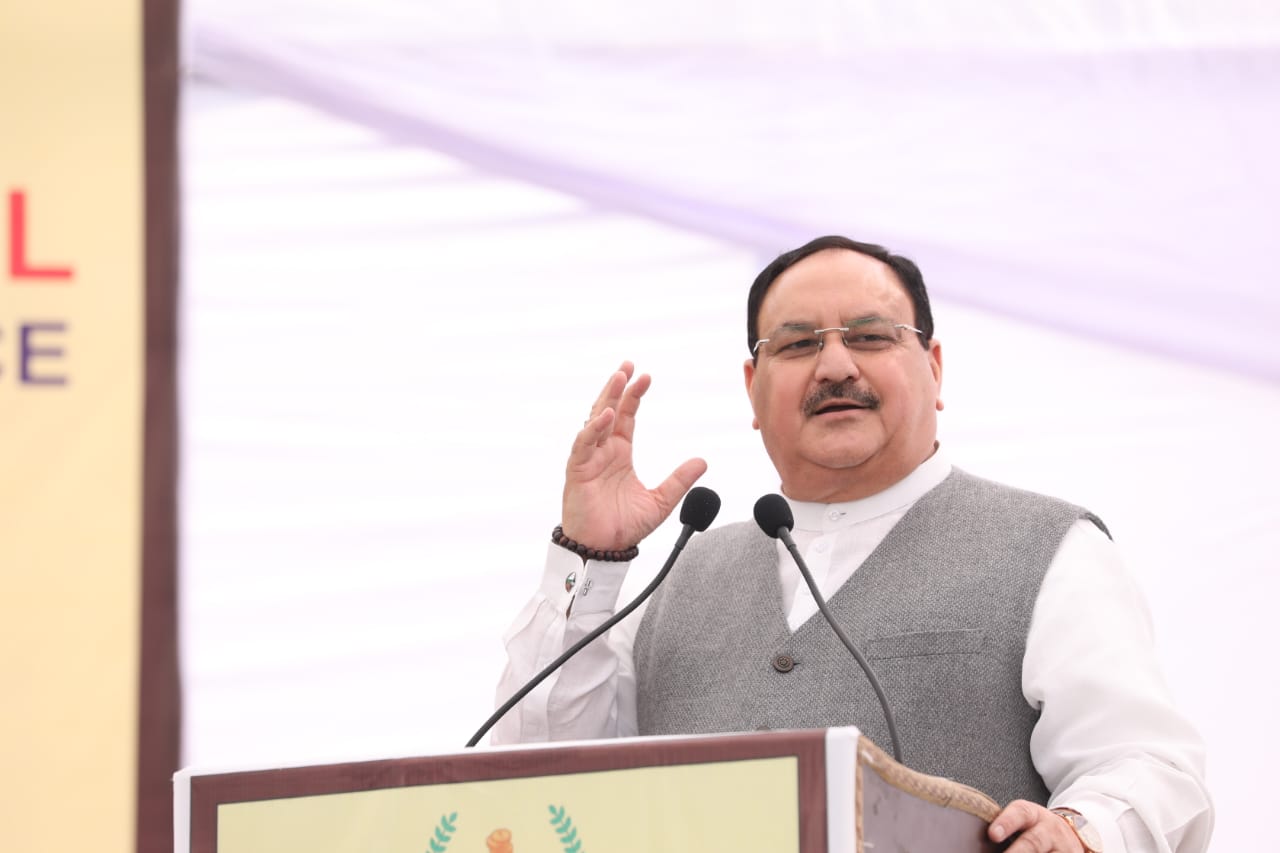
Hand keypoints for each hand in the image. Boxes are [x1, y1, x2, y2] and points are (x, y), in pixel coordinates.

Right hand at [561, 362, 706, 550]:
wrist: (604, 550)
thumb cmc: (624, 527)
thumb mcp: (661, 501)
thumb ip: (679, 480)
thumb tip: (703, 461)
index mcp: (620, 454)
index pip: (627, 416)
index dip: (635, 396)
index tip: (646, 376)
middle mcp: (603, 451)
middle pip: (609, 410)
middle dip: (618, 387)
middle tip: (628, 365)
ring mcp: (589, 459)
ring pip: (595, 421)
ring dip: (606, 399)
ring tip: (618, 378)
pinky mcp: (578, 471)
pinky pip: (584, 444)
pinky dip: (594, 429)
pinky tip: (607, 414)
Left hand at [989, 801, 1083, 851]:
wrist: (1070, 835)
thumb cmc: (1034, 830)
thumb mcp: (1022, 821)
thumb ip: (1004, 829)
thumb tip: (977, 845)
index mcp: (1032, 815)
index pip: (1019, 813)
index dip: (1006, 823)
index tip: (993, 835)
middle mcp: (1049, 831)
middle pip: (1033, 842)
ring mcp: (1063, 849)